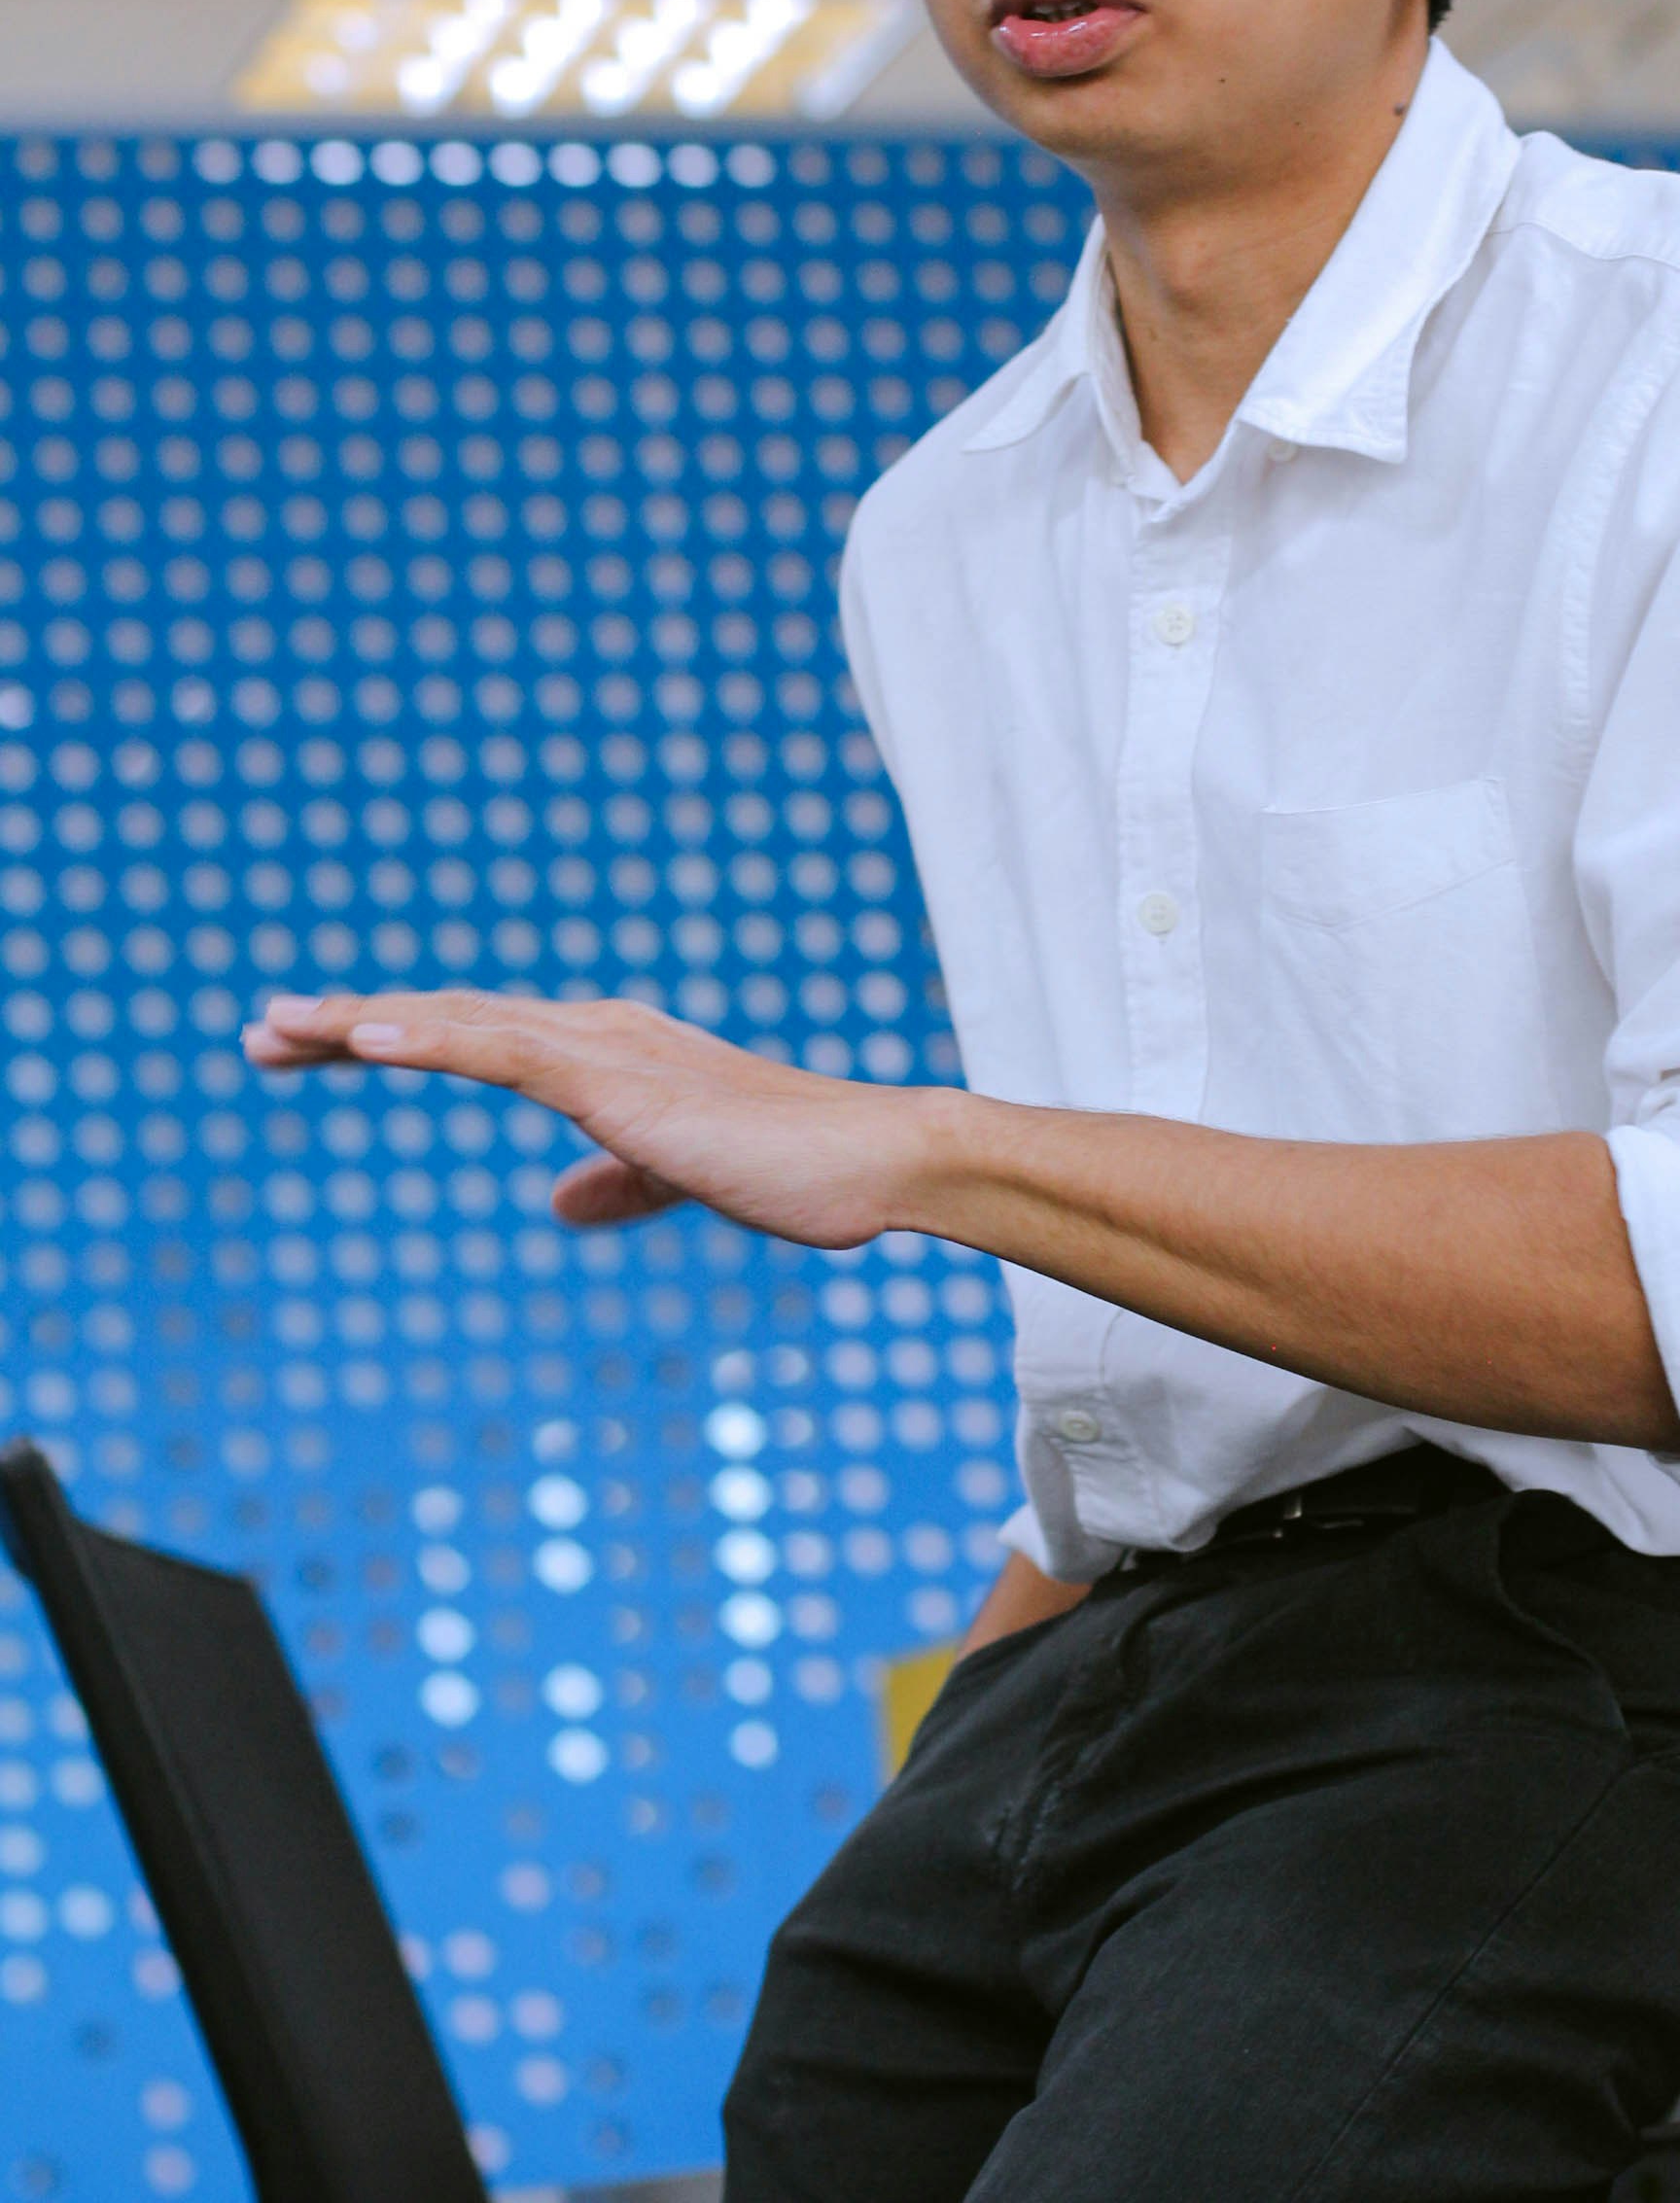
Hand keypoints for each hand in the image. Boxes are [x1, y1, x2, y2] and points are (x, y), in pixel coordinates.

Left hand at [242, 990, 942, 1246]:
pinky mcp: (617, 1078)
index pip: (475, 1039)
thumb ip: (622, 1182)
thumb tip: (561, 1203)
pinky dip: (429, 1038)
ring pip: (460, 1024)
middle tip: (259, 1037)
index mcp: (607, 1055)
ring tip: (280, 1029)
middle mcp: (596, 1034)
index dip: (391, 1037)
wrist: (877, 1162)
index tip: (312, 1048)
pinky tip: (366, 1039)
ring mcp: (605, 1049)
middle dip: (349, 1026)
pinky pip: (503, 1052)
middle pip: (447, 1020)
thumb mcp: (684, 1176)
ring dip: (364, 1024)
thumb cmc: (799, 1170)